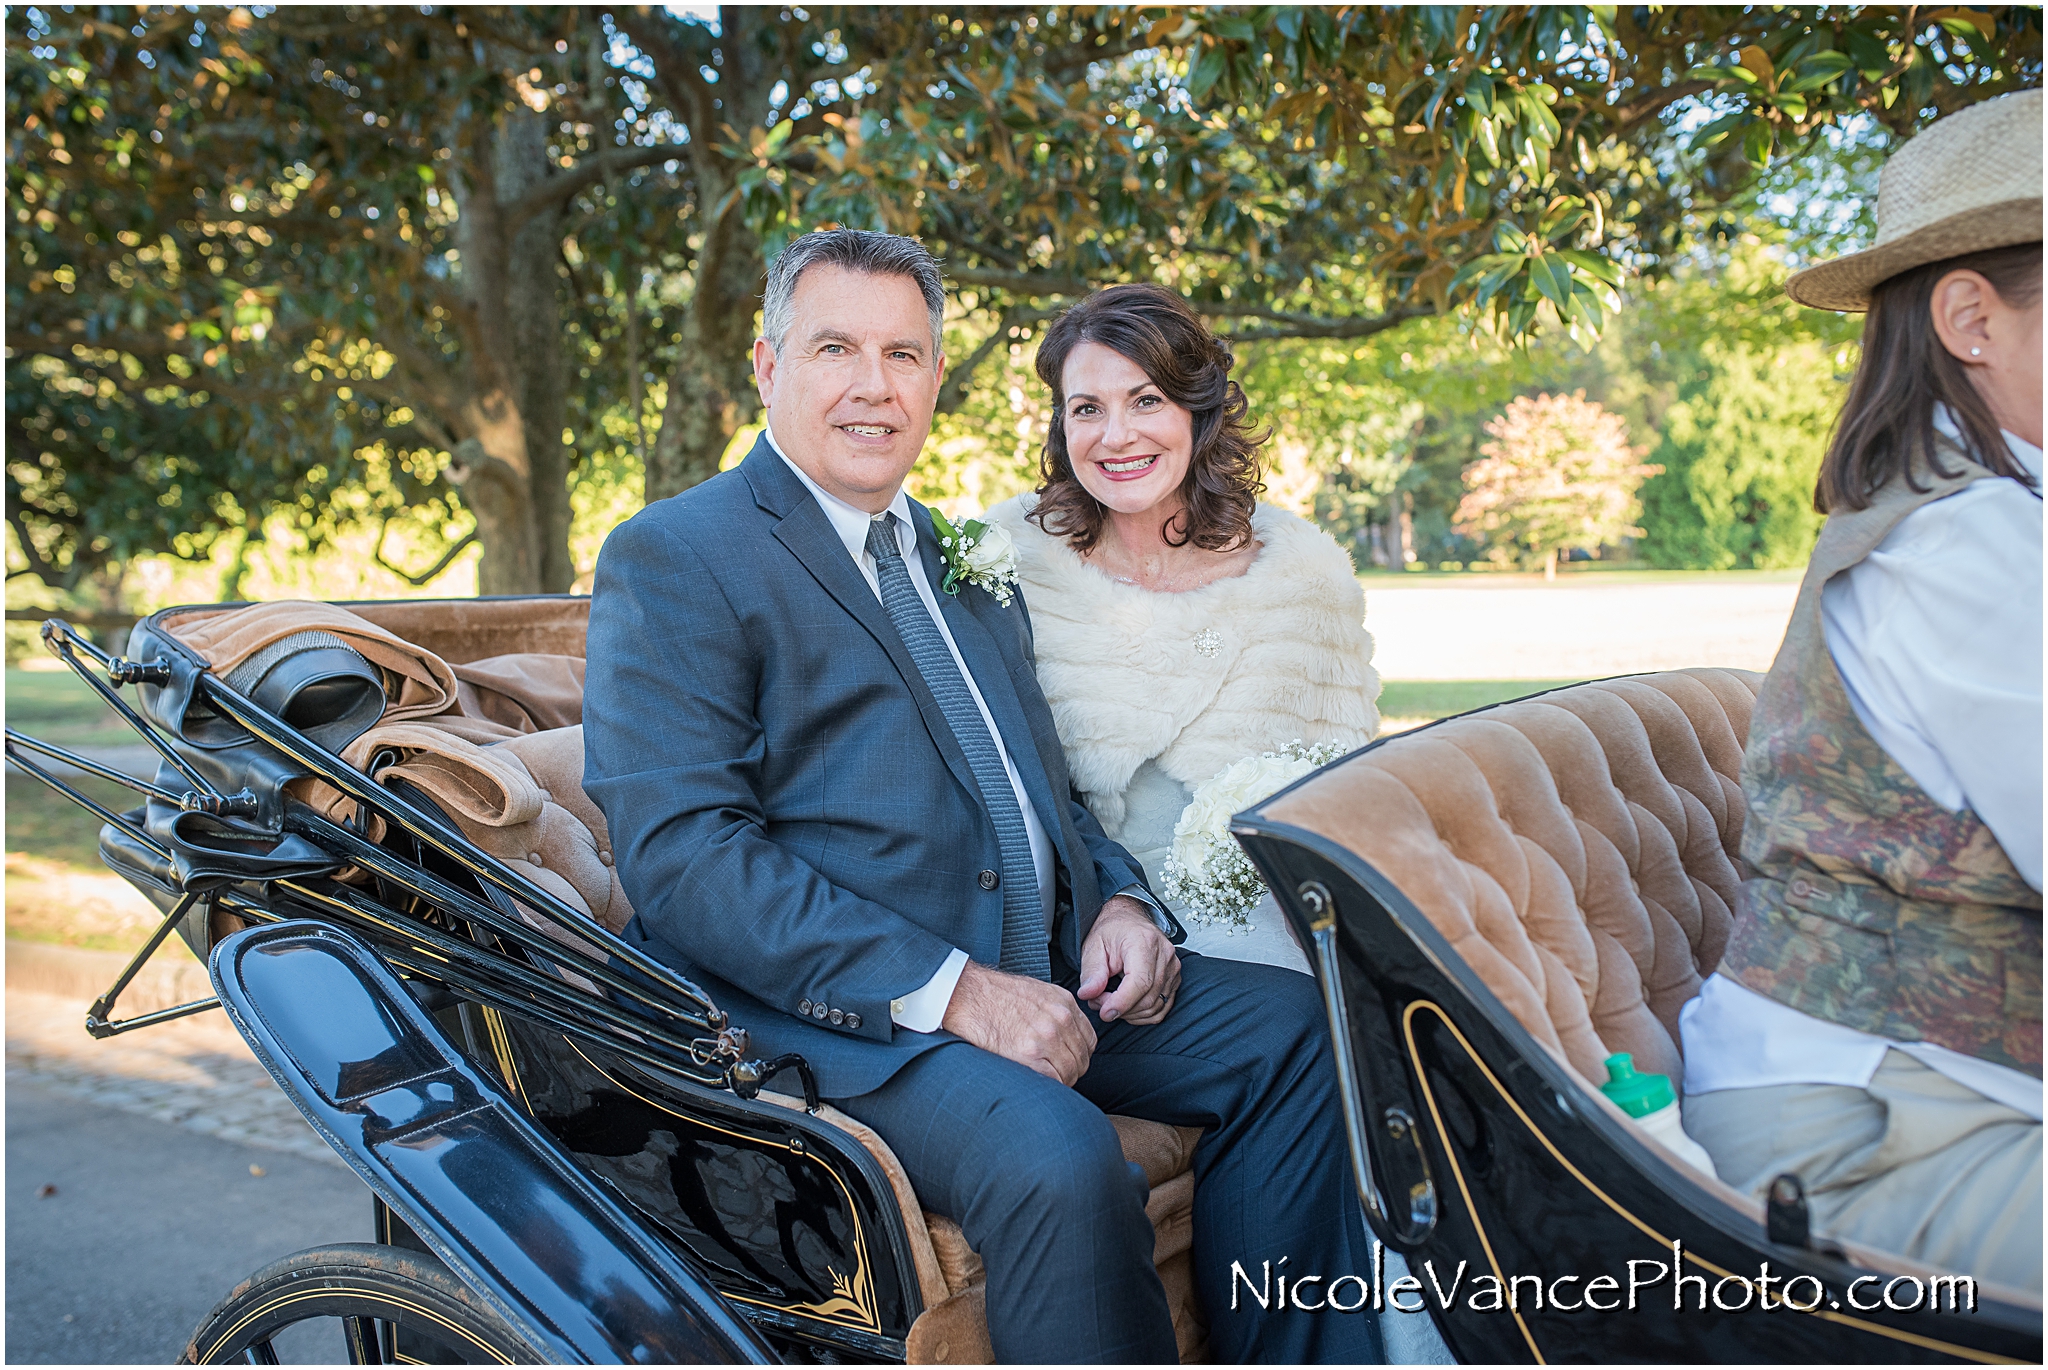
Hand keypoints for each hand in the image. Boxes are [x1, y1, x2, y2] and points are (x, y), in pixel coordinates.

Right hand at [941, 960, 1096, 1085]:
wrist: (967, 995)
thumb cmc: (995, 994)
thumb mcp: (1037, 992)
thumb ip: (1057, 1011)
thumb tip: (1066, 1034)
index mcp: (1064, 1003)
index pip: (1088, 1040)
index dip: (1079, 1055)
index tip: (1067, 1061)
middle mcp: (1060, 1019)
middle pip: (1081, 1059)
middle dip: (1071, 1071)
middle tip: (1054, 1076)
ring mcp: (1046, 1038)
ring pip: (1070, 1072)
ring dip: (1060, 1081)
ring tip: (1043, 1080)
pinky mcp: (1028, 1055)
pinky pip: (1053, 1081)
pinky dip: (1049, 1086)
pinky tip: (1036, 1083)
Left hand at [1077, 895, 1180, 1025]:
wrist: (1128, 920)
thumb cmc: (1112, 931)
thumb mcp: (1093, 946)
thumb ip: (1091, 972)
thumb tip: (1088, 995)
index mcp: (1144, 942)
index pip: (1140, 982)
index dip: (1121, 1003)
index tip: (1104, 1012)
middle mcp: (1164, 954)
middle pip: (1147, 998)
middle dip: (1120, 1008)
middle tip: (1098, 1001)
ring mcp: (1172, 967)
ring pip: (1155, 1007)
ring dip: (1130, 1013)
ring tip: (1110, 1001)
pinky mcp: (1174, 978)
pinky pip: (1162, 1007)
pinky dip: (1143, 1014)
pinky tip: (1127, 1006)